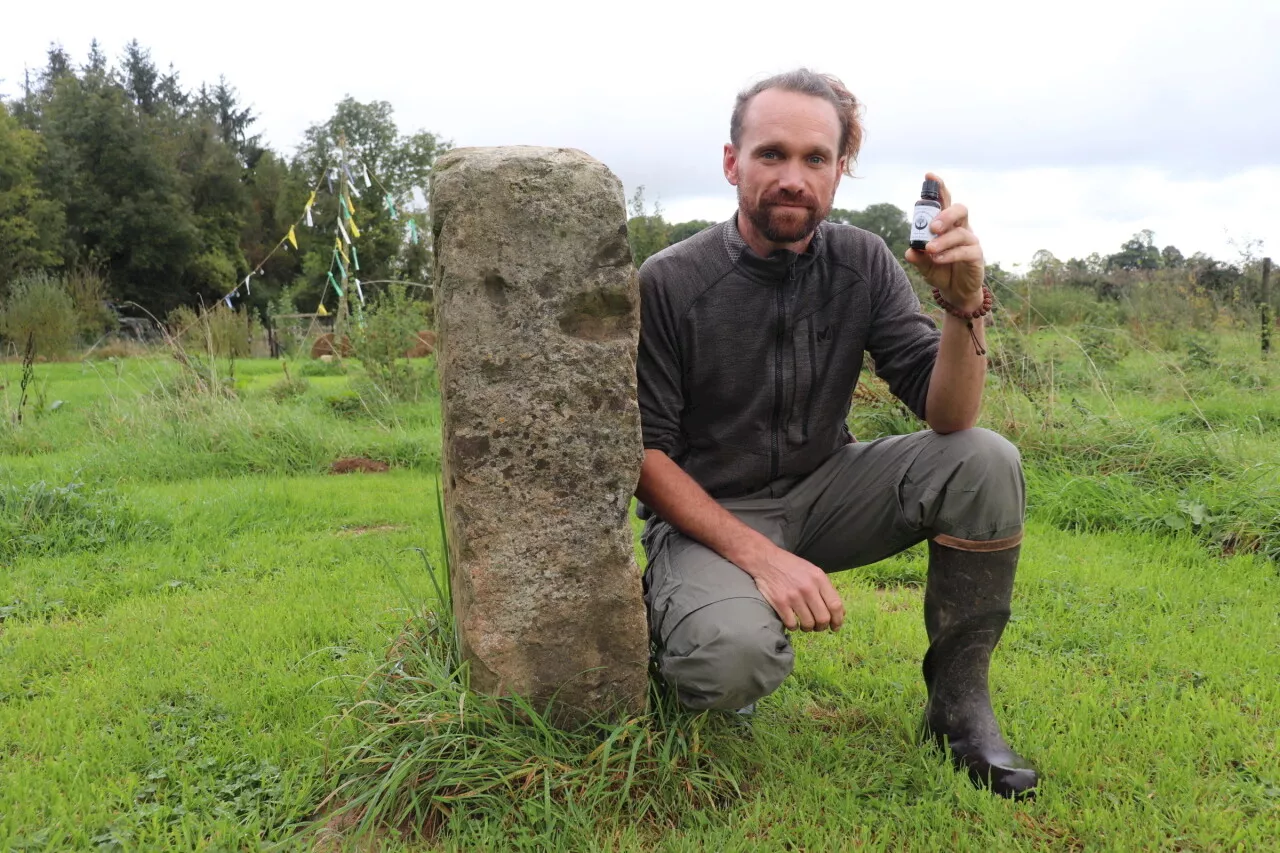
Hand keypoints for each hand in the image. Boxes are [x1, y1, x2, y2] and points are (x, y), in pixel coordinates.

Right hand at [742, 545, 844, 631]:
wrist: (765, 560)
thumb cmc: (791, 566)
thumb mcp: (812, 571)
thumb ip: (825, 589)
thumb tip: (840, 612)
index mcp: (819, 578)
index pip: (835, 605)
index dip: (838, 620)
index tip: (835, 627)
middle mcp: (808, 588)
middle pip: (823, 618)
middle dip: (822, 627)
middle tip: (818, 627)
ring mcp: (793, 596)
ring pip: (808, 624)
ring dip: (808, 628)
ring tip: (805, 625)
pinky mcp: (780, 603)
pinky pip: (792, 624)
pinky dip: (794, 627)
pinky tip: (792, 622)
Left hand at [904, 172, 984, 310]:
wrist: (955, 291)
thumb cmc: (940, 270)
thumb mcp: (924, 264)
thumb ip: (917, 257)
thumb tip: (909, 251)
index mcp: (947, 224)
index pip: (944, 201)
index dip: (938, 188)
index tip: (929, 176)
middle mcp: (961, 228)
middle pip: (960, 209)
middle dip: (945, 214)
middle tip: (932, 227)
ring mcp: (970, 241)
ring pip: (961, 232)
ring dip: (943, 240)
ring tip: (929, 249)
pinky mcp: (976, 256)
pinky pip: (965, 251)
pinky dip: (950, 254)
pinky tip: (937, 259)